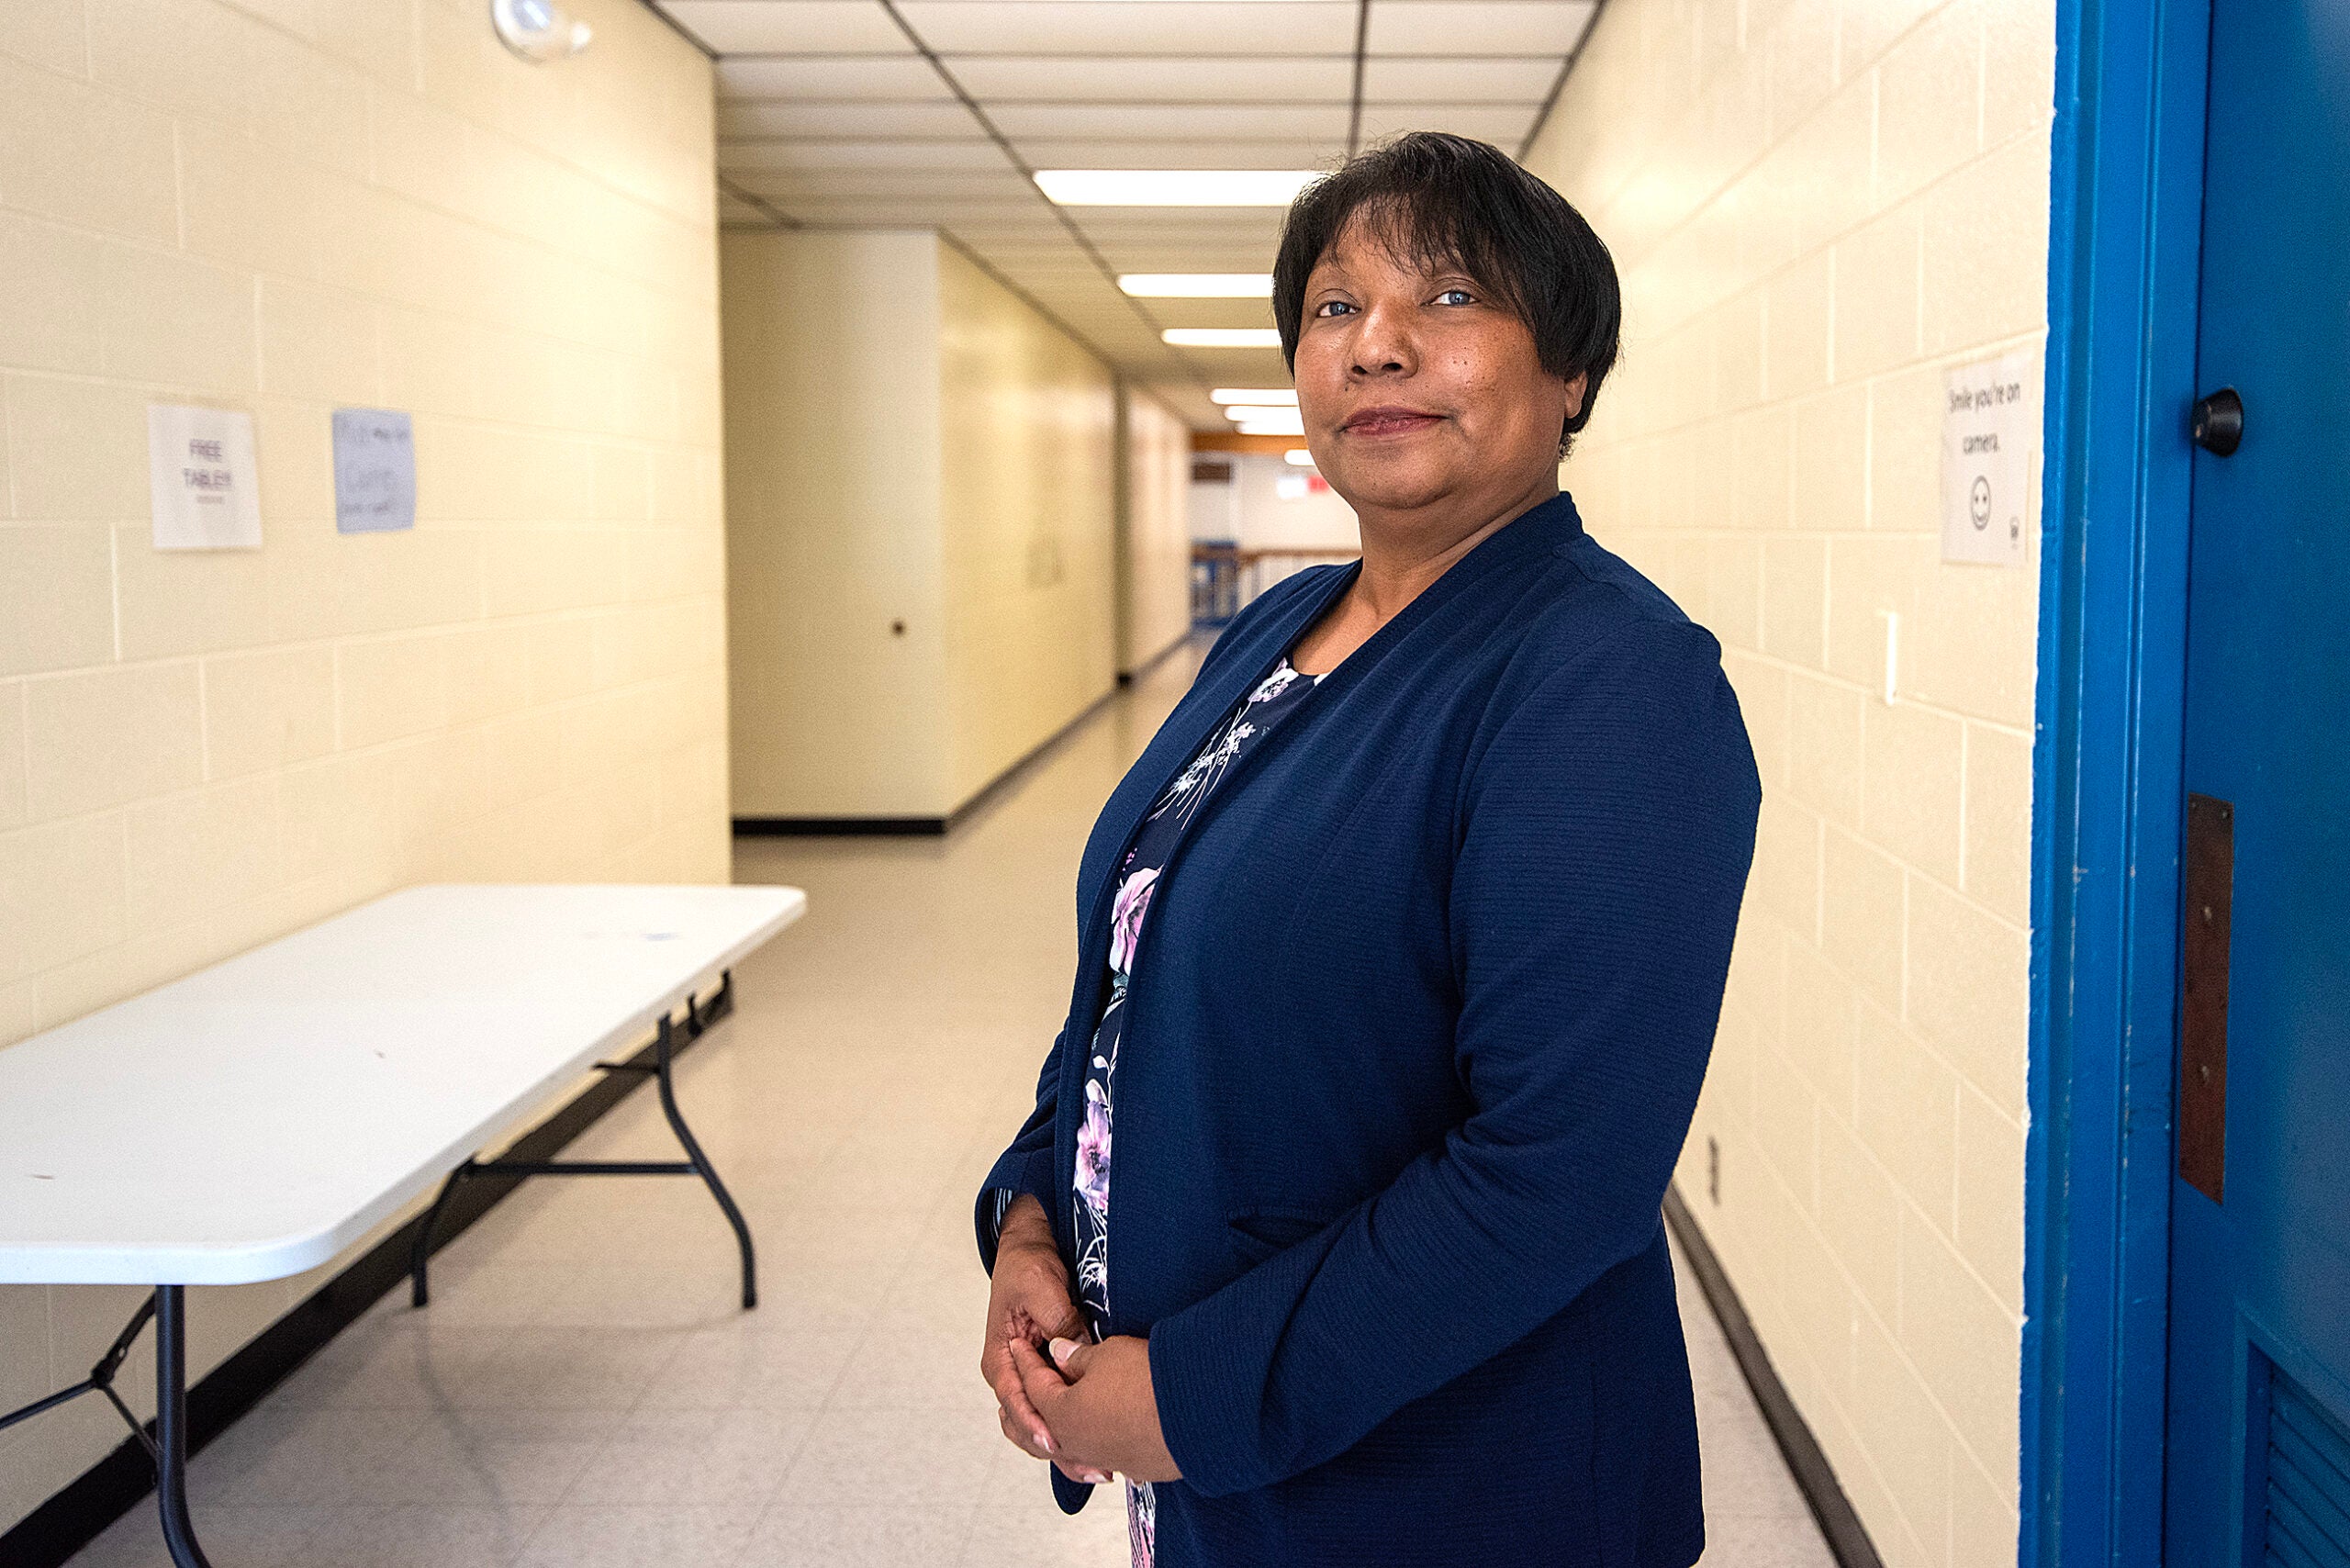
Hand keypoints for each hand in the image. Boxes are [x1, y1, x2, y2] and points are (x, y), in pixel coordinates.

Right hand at [981, 1195, 1113, 1485]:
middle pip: (1027, 1426)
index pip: (1014, 1400)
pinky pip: (1055, 1416)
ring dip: (1068, 1450)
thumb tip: (1078, 1348)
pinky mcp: (1046, 1381)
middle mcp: (1009, 1378)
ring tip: (1099, 1469)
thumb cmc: (1026, 1268)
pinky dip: (1073, 1435)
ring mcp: (1027, 1382)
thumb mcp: (1039, 1285)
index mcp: (998, 1359)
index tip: (1057, 1440)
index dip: (1035, 1422)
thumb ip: (1056, 1319)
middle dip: (1058, 1450)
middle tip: (1092, 1466)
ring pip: (1041, 1429)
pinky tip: (1097, 1450)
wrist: (1029, 1253)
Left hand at [1009, 1332, 1181, 1483]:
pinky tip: (1093, 1443)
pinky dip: (1086, 1449)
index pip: (1034, 1385)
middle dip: (1028, 1407)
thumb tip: (1058, 1354)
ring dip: (1056, 1433)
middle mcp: (1078, 1443)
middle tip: (1021, 1392)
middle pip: (1041, 1427)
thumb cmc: (1150, 1381)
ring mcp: (1105, 1459)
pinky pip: (1097, 1458)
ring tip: (1050, 1422)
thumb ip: (1076, 1357)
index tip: (1021, 1344)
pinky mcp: (1133, 1466)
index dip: (1027, 1360)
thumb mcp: (1107, 1354)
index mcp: (1063, 1414)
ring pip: (1068, 1450)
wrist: (1201, 1411)